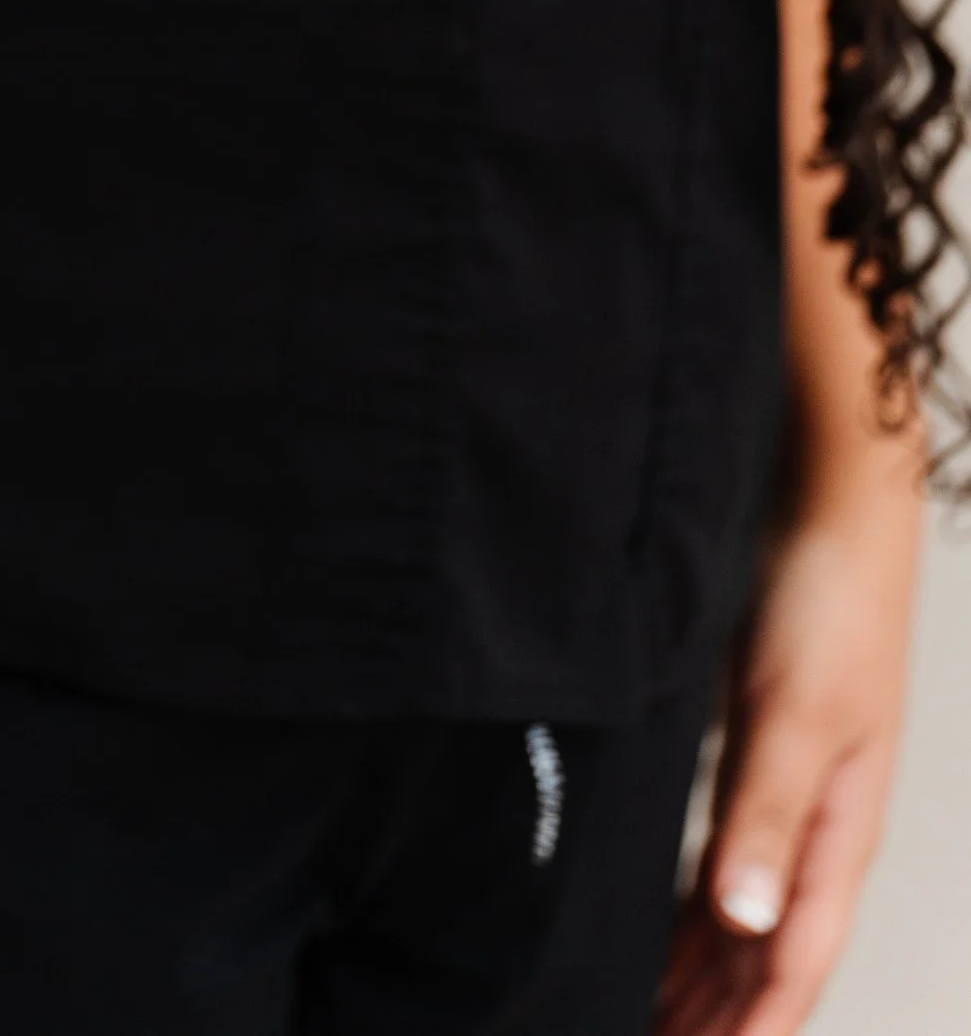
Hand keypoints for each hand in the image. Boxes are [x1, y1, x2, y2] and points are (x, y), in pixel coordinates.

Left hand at [653, 459, 917, 1035]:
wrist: (832, 501)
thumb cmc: (829, 599)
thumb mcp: (793, 716)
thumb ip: (765, 817)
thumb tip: (745, 922)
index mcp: (837, 830)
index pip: (794, 960)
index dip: (751, 1028)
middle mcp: (814, 820)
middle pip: (764, 948)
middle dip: (719, 1014)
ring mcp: (786, 784)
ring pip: (741, 908)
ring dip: (700, 967)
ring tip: (646, 1011)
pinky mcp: (756, 743)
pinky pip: (724, 852)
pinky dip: (691, 901)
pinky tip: (656, 917)